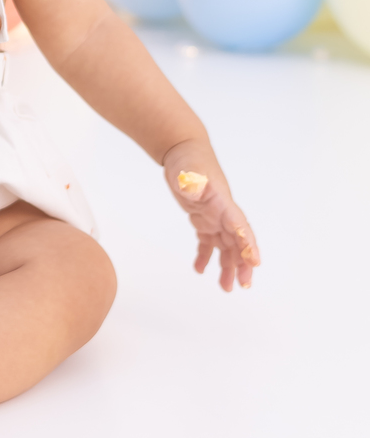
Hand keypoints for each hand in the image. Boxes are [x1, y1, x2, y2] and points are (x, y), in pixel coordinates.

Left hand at [163, 140, 259, 291]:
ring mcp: (214, 216)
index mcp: (222, 202)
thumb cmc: (187, 158)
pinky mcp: (203, 218)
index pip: (239, 225)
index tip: (254, 262)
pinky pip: (208, 241)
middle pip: (238, 241)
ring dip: (228, 266)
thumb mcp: (187, 168)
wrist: (183, 149)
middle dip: (243, 263)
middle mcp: (222, 212)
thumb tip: (191, 185)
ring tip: (226, 288)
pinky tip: (199, 269)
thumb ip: (191, 179)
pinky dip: (205, 255)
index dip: (247, 244)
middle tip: (244, 285)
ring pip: (226, 246)